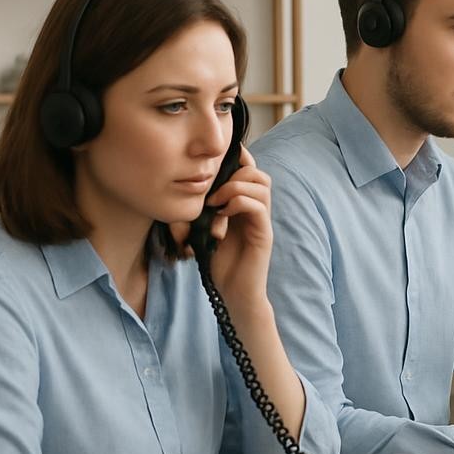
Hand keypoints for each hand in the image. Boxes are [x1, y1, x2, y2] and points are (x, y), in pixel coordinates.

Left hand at [170, 147, 272, 310]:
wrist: (234, 293)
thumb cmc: (218, 263)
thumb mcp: (205, 228)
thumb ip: (205, 208)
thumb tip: (190, 187)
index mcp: (245, 206)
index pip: (250, 171)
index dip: (237, 160)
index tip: (214, 160)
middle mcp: (258, 210)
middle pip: (258, 173)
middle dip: (235, 173)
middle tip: (213, 190)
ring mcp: (263, 221)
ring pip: (261, 185)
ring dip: (236, 187)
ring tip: (216, 202)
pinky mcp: (264, 233)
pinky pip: (257, 206)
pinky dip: (239, 202)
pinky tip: (223, 214)